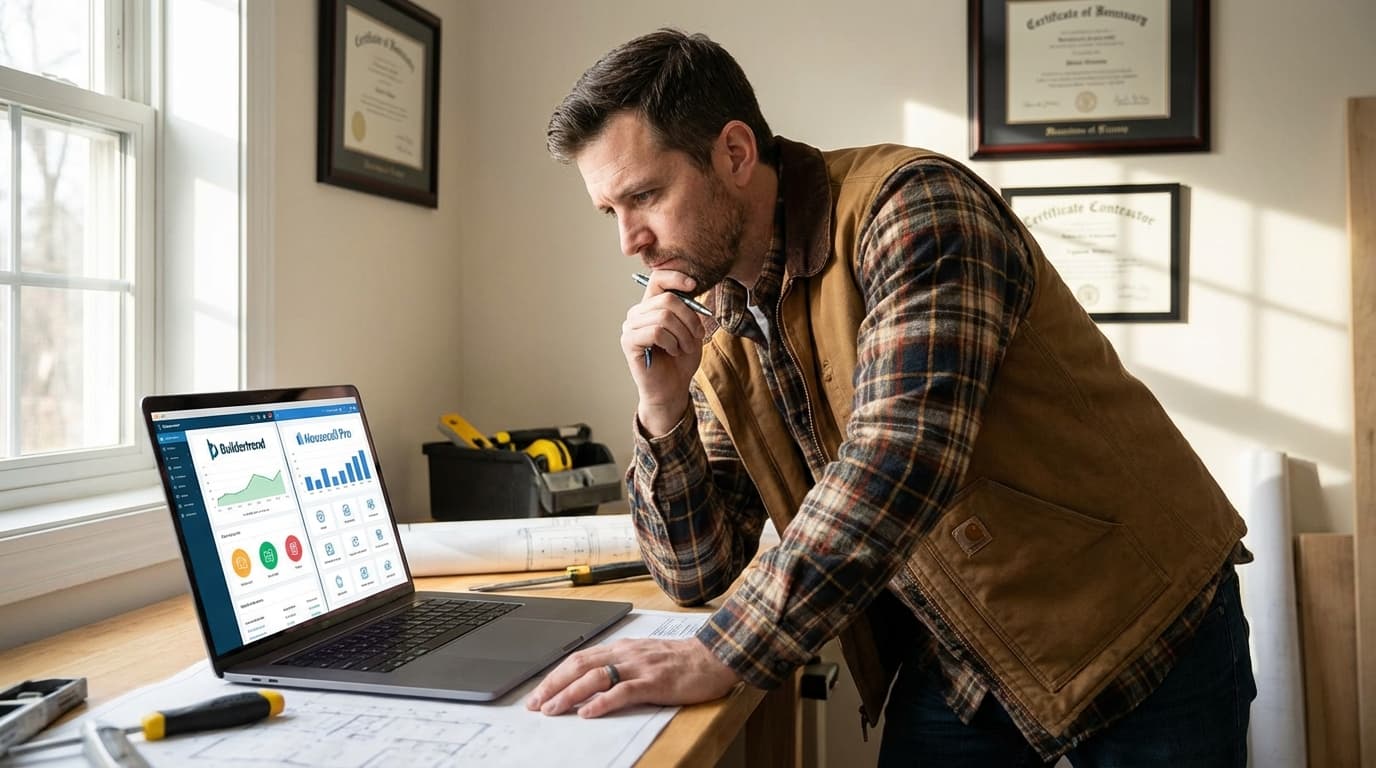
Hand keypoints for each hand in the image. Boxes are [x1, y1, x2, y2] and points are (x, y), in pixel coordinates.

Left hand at [526, 637, 740, 717]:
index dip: (556, 675)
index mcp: (622, 648)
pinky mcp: (655, 682)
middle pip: (580, 665)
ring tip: (553, 709)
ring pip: (596, 677)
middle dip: (553, 685)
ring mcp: (640, 666)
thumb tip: (592, 683)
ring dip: (570, 694)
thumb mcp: (644, 657)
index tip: (538, 692)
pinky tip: (589, 711)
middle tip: (535, 704)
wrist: (715, 656)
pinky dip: (603, 701)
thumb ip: (620, 666)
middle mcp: (626, 654)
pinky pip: (624, 691)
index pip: (580, 658)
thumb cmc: (682, 660)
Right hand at [622, 270, 706, 434]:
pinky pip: (655, 332)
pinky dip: (671, 342)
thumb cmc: (681, 359)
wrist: (673, 388)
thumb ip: (689, 308)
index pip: (658, 278)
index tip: (694, 285)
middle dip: (689, 318)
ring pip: (664, 316)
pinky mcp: (629, 341)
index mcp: (652, 306)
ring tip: (684, 347)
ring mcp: (630, 326)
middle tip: (696, 336)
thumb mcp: (691, 329)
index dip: (676, 276)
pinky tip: (673, 351)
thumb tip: (691, 287)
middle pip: (667, 299)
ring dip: (683, 334)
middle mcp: (638, 312)